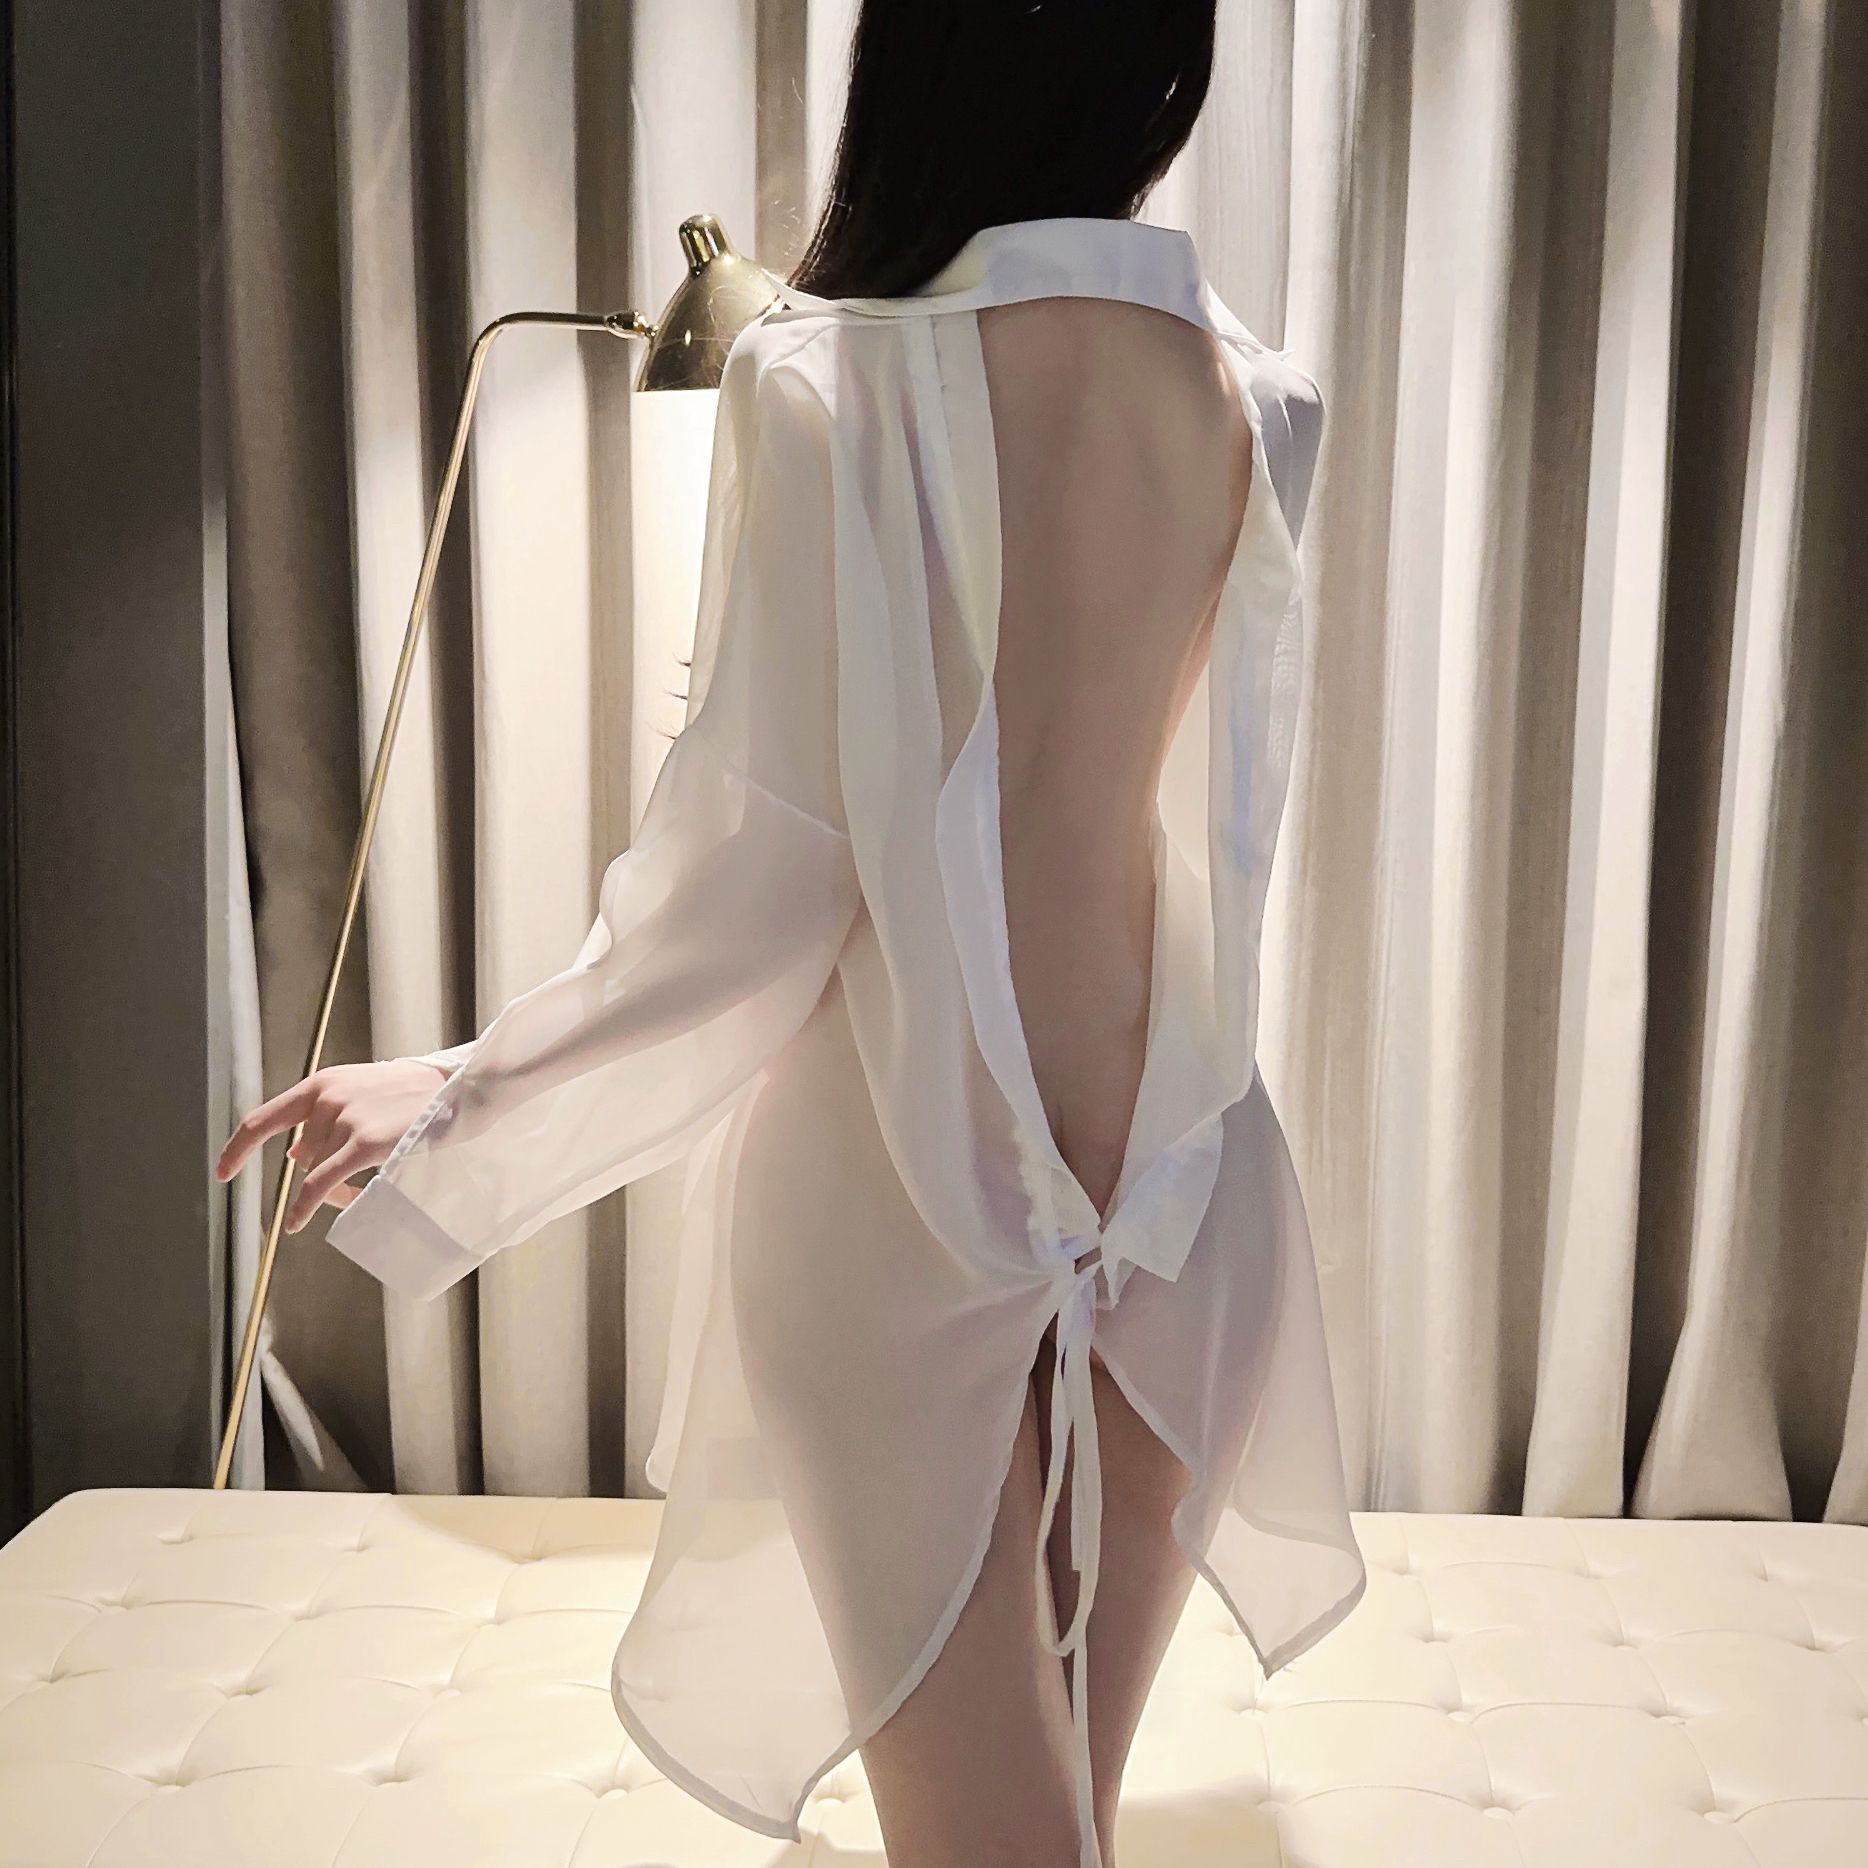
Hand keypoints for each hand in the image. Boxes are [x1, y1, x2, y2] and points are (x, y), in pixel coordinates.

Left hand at [214, 1060, 452, 1232]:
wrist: (461, 1088)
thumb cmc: (417, 1093)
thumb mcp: (363, 1093)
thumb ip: (327, 1118)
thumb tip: (296, 1153)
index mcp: (323, 1083)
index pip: (264, 1118)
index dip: (239, 1148)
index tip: (223, 1173)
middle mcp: (327, 1098)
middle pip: (303, 1155)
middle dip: (319, 1173)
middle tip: (347, 1185)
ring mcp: (346, 1119)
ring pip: (318, 1171)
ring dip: (334, 1188)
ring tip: (365, 1185)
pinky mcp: (366, 1143)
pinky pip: (323, 1182)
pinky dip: (306, 1205)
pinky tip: (296, 1221)